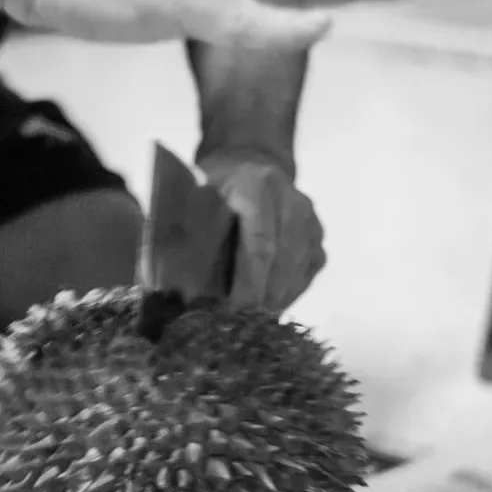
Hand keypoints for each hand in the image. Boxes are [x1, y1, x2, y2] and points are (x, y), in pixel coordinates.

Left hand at [198, 148, 324, 313]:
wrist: (248, 166)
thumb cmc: (210, 190)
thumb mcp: (190, 203)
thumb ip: (185, 240)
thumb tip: (172, 291)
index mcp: (257, 187)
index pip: (261, 244)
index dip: (249, 283)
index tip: (233, 311)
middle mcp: (292, 202)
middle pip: (283, 264)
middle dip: (261, 300)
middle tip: (238, 325)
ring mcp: (310, 220)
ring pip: (297, 273)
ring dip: (274, 301)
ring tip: (249, 320)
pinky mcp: (319, 237)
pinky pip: (307, 275)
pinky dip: (287, 294)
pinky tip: (265, 303)